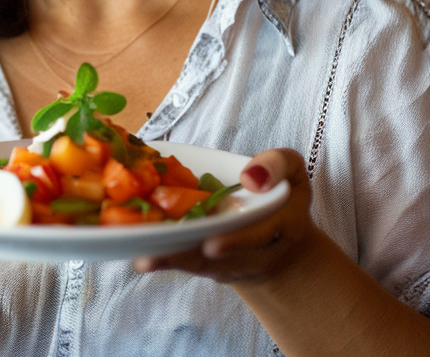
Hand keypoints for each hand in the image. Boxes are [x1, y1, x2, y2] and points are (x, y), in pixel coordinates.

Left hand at [133, 147, 318, 284]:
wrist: (278, 237)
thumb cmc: (276, 192)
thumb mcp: (288, 169)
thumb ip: (276, 164)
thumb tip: (250, 177)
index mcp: (281, 225)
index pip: (262, 233)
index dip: (238, 241)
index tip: (212, 246)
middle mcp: (257, 252)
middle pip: (224, 259)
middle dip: (194, 258)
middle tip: (158, 258)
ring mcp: (233, 262)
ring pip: (203, 265)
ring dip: (173, 262)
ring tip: (143, 260)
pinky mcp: (211, 265)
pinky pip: (190, 264)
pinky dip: (167, 260)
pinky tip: (140, 257)